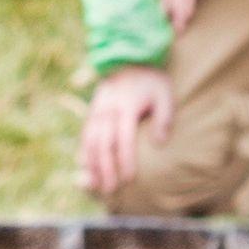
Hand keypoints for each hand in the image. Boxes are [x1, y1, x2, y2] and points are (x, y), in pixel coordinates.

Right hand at [80, 67, 173, 199]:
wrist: (129, 58)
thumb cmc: (151, 80)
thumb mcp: (164, 94)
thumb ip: (164, 118)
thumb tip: (159, 143)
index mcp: (126, 108)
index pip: (124, 140)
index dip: (125, 160)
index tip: (129, 178)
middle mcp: (108, 111)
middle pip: (103, 145)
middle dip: (106, 169)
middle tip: (111, 190)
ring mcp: (97, 111)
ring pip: (90, 142)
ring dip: (91, 165)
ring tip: (96, 184)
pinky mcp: (92, 112)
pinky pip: (85, 135)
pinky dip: (84, 152)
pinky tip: (85, 167)